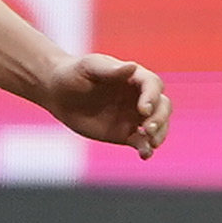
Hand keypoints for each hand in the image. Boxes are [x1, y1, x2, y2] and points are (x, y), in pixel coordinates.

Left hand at [44, 53, 168, 158]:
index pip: (153, 85)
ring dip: (160, 134)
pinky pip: (142, 142)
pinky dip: (147, 149)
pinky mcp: (126, 134)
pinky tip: (145, 155)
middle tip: (148, 128)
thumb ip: (109, 70)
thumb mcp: (88, 67)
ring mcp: (134, 116)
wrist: (59, 94)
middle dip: (160, 117)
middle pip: (163, 106)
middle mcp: (139, 96)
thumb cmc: (74, 74)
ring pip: (159, 125)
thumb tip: (131, 67)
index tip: (143, 109)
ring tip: (151, 143)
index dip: (152, 96)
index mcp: (134, 77)